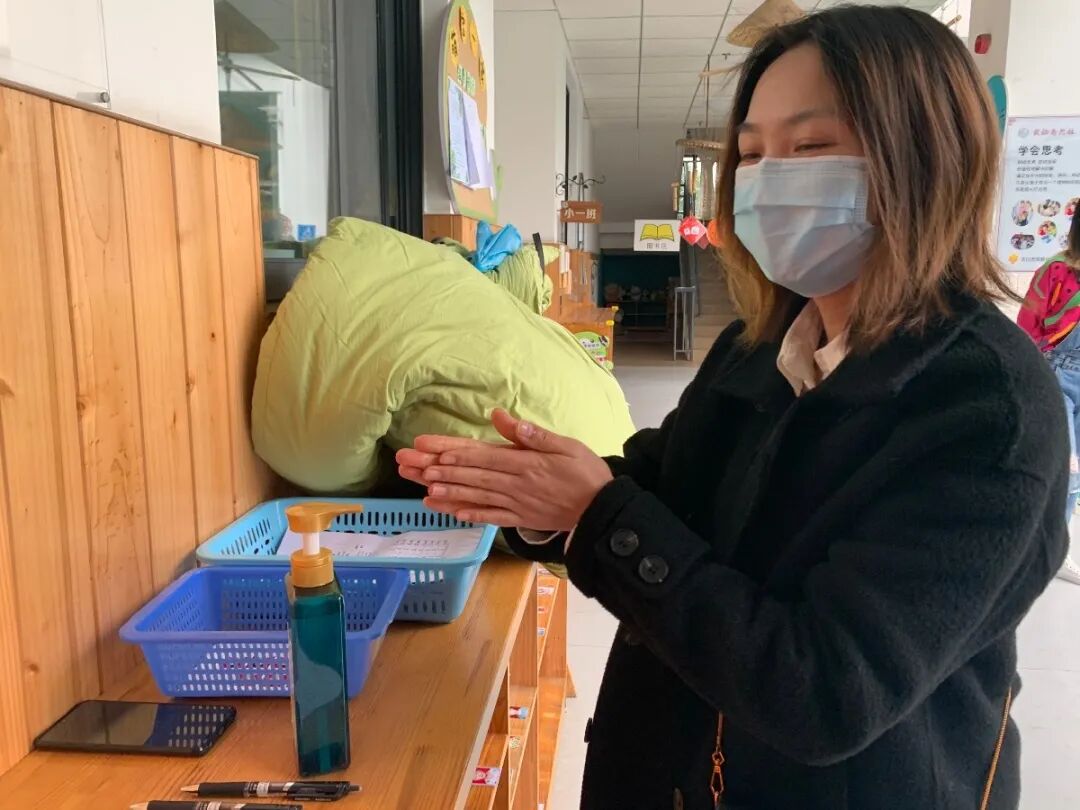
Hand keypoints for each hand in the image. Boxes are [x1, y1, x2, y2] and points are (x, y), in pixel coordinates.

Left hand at [396, 410, 612, 528]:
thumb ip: (532, 434)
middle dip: (439, 470)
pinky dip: (471, 514)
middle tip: (412, 466)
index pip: (481, 455)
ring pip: (476, 497)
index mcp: (524, 463)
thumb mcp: (566, 445)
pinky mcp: (521, 518)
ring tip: (423, 490)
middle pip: (471, 476)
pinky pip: (492, 517)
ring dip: (448, 493)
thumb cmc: (587, 473)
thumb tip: (501, 416)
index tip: (428, 448)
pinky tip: (452, 512)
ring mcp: (516, 504)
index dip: (453, 451)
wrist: (604, 510)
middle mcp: (515, 485)